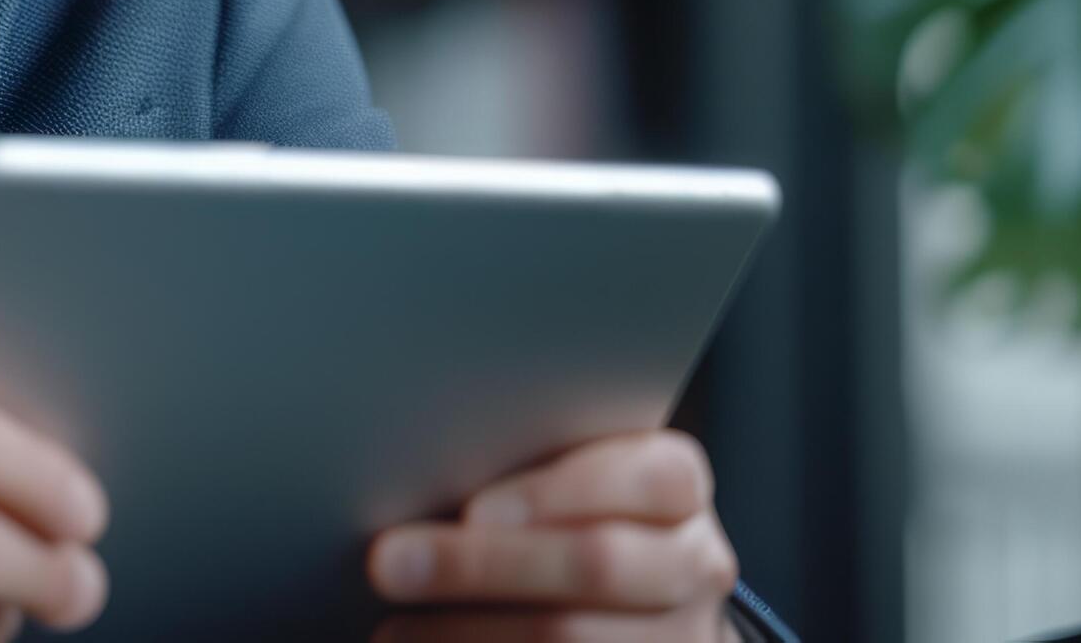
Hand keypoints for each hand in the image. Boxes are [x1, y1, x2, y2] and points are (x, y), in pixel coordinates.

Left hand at [364, 430, 742, 642]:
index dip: (554, 494)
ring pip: (571, 637)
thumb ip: (529, 460)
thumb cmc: (576, 514)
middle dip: (482, 564)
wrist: (641, 607)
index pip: (641, 479)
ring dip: (465, 632)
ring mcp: (681, 635)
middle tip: (387, 562)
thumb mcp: (575, 472)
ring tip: (392, 629)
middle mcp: (693, 562)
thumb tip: (420, 456)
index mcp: (677, 485)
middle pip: (596, 563)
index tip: (471, 510)